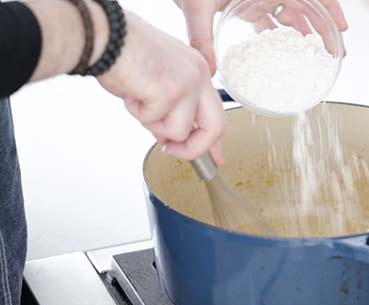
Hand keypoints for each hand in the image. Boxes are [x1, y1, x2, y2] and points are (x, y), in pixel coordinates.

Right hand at [98, 12, 224, 162]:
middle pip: (215, 127)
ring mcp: (188, 83)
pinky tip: (131, 90)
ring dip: (152, 123)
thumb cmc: (123, 52)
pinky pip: (154, 122)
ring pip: (179, 131)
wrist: (105, 34)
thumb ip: (170, 110)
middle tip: (171, 150)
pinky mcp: (170, 92)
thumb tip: (169, 138)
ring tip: (137, 98)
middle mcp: (199, 74)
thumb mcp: (156, 83)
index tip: (215, 158)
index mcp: (198, 70)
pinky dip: (137, 112)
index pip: (216, 112)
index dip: (213, 141)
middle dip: (193, 148)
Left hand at [174, 0, 348, 74]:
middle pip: (306, 7)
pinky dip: (282, 33)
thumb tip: (207, 70)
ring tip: (316, 55)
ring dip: (306, 32)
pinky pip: (273, 18)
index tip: (342, 28)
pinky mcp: (250, 3)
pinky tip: (286, 51)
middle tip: (336, 51)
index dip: (330, 9)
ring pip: (292, 13)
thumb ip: (201, 37)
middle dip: (323, 28)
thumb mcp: (197, 6)